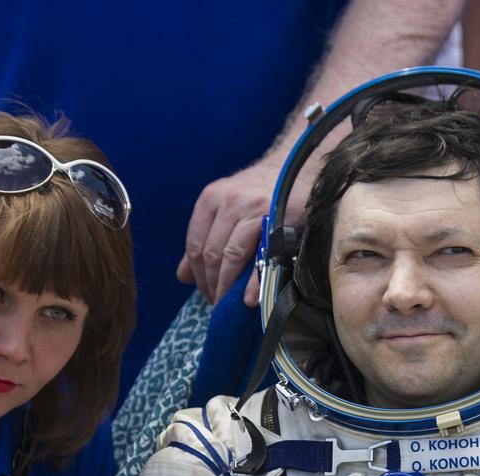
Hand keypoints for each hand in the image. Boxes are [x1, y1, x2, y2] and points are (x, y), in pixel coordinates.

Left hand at [177, 155, 314, 307]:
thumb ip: (204, 239)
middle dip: (210, 284)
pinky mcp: (277, 220)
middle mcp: (229, 201)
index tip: (204, 293)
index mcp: (211, 199)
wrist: (297, 166)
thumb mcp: (225, 207)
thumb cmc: (258, 193)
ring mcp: (253, 209)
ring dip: (226, 286)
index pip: (194, 245)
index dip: (197, 275)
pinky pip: (260, 258)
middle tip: (217, 304)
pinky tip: (247, 300)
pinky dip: (252, 284)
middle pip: (210, 253)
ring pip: (230, 257)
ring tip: (228, 304)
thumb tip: (182, 276)